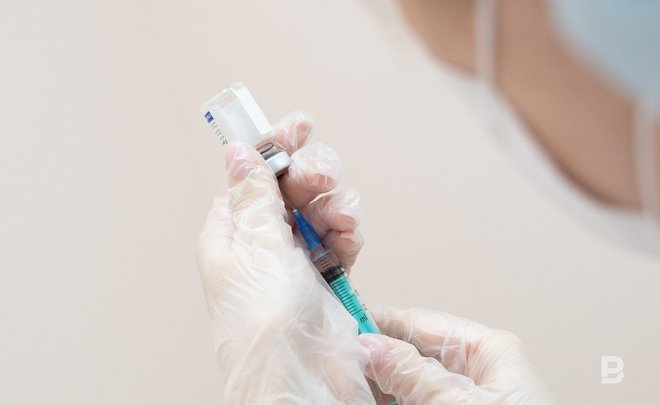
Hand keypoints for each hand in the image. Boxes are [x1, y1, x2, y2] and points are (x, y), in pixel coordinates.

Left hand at [196, 112, 373, 402]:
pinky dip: (347, 231)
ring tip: (342, 219)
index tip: (297, 126)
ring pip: (320, 208)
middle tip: (319, 177)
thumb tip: (238, 152)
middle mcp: (262, 242)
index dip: (273, 148)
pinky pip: (339, 236)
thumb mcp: (257, 248)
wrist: (303, 378)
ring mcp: (296, 259)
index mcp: (231, 232)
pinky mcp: (326, 274)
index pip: (250, 175)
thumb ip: (256, 196)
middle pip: (290, 186)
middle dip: (311, 175)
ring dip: (335, 205)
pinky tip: (350, 237)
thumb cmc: (265, 321)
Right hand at [359, 306, 553, 403]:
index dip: (379, 323)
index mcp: (486, 351)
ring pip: (406, 384)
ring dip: (376, 388)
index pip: (419, 323)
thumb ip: (411, 374)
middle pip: (409, 354)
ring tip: (346, 390)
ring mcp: (462, 400)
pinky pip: (413, 403)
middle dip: (373, 361)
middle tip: (337, 368)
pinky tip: (365, 402)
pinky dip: (389, 403)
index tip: (343, 327)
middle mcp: (473, 372)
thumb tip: (370, 346)